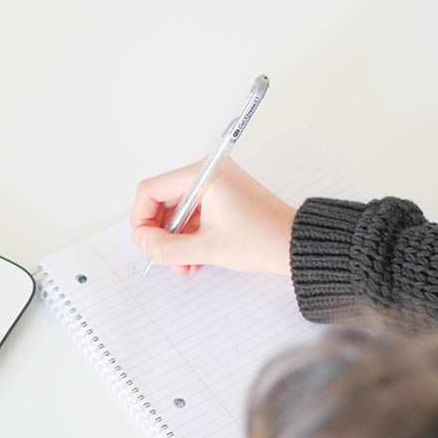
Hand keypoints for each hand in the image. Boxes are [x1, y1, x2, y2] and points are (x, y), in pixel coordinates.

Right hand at [130, 158, 295, 275]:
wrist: (296, 245)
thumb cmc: (262, 240)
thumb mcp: (206, 248)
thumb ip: (166, 247)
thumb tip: (143, 242)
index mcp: (203, 175)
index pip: (151, 189)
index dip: (141, 218)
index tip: (145, 242)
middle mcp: (209, 173)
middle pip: (163, 200)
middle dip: (160, 232)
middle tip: (161, 255)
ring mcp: (217, 185)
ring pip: (178, 211)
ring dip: (174, 239)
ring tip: (181, 264)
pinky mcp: (224, 197)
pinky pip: (194, 214)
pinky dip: (188, 235)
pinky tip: (192, 259)